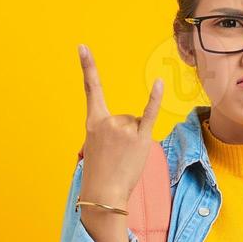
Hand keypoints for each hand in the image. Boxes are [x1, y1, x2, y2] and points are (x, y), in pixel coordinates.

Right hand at [78, 44, 162, 204]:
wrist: (104, 194)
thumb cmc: (100, 172)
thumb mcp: (94, 146)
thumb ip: (109, 129)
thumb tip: (132, 123)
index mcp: (93, 122)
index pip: (91, 89)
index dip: (87, 66)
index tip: (83, 47)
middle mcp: (108, 121)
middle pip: (125, 117)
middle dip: (123, 136)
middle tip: (115, 157)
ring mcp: (124, 128)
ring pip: (136, 124)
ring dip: (133, 141)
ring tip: (124, 158)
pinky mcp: (140, 137)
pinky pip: (150, 113)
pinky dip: (155, 98)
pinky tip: (159, 83)